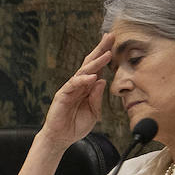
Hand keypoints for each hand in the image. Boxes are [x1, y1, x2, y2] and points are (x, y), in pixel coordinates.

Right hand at [39, 33, 112, 149]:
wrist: (61, 138)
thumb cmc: (76, 125)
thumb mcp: (94, 112)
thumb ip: (97, 97)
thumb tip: (102, 81)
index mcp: (87, 88)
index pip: (97, 68)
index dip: (104, 55)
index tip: (114, 42)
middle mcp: (79, 85)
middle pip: (90, 63)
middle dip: (100, 49)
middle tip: (110, 36)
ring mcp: (70, 89)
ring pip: (83, 71)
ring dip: (95, 62)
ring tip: (107, 53)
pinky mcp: (63, 95)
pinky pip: (74, 84)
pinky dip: (83, 80)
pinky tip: (93, 76)